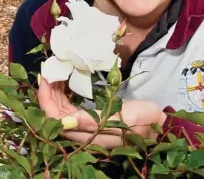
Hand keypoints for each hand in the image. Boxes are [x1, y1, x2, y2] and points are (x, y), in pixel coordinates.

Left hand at [38, 79, 166, 148]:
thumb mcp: (122, 117)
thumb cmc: (143, 120)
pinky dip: (64, 95)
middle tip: (49, 69)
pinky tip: (65, 83)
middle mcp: (82, 134)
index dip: (45, 98)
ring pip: (60, 111)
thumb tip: (63, 122)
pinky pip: (70, 109)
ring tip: (55, 72)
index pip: (54, 118)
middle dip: (48, 92)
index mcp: (87, 134)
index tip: (45, 75)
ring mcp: (86, 128)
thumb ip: (90, 122)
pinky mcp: (92, 122)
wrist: (158, 126)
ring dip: (55, 92)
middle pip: (54, 114)